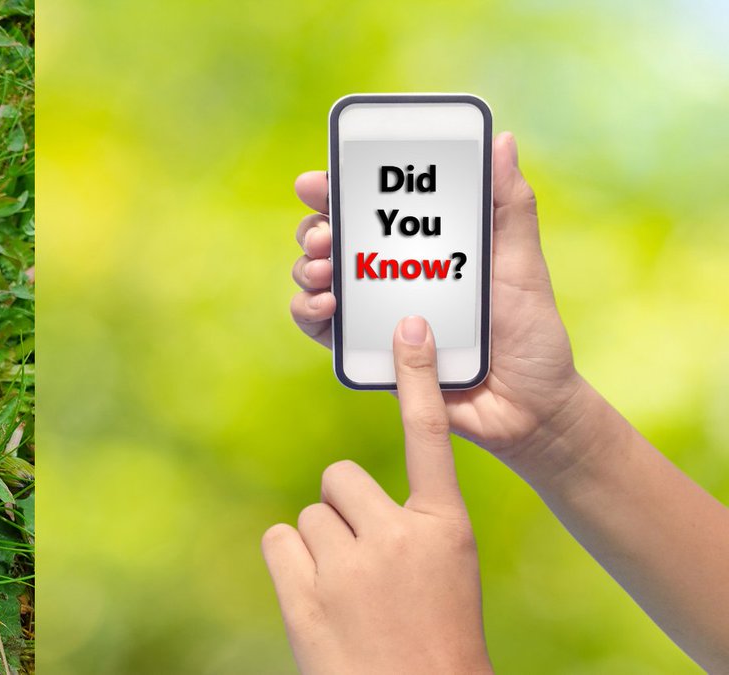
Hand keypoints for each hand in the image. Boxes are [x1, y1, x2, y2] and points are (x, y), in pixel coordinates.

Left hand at [262, 317, 490, 673]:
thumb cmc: (436, 635)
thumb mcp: (444, 571)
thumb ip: (407, 525)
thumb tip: (341, 491)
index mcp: (445, 528)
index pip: (430, 436)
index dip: (418, 377)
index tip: (409, 326)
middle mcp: (397, 538)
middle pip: (339, 478)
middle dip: (343, 509)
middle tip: (363, 559)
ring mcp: (347, 567)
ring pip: (309, 514)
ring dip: (320, 545)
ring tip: (348, 593)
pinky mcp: (303, 594)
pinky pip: (278, 539)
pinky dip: (290, 563)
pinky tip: (317, 598)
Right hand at [291, 133, 583, 475]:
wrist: (529, 410)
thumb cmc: (531, 335)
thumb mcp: (521, 264)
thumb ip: (510, 206)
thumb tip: (503, 141)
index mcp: (424, 246)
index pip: (371, 207)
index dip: (337, 189)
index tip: (319, 182)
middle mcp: (391, 274)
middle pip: (333, 237)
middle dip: (315, 228)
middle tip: (325, 234)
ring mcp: (375, 313)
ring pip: (317, 278)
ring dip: (307, 267)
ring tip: (322, 269)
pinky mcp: (367, 353)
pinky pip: (322, 330)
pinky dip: (310, 312)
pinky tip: (326, 306)